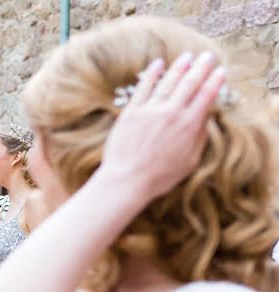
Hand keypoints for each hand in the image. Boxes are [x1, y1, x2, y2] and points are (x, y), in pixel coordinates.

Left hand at [100, 52, 224, 199]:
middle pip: (190, 84)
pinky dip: (151, 74)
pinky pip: (143, 88)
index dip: (215, 82)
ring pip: (168, 82)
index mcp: (189, 125)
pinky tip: (157, 63)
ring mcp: (150, 110)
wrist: (127, 180)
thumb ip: (199, 137)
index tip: (220, 72)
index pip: (206, 96)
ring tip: (187, 56)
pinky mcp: (131, 112)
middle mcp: (172, 113)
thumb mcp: (189, 161)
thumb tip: (206, 119)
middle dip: (201, 68)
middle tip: (208, 56)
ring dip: (179, 67)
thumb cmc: (159, 177)